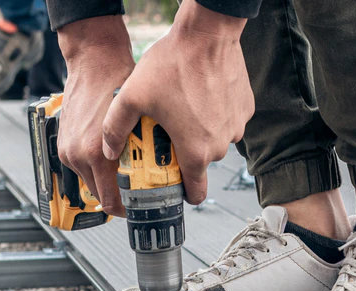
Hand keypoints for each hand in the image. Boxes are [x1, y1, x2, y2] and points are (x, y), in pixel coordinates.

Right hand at [54, 16, 133, 215]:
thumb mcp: (138, 122)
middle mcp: (78, 156)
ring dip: (106, 181)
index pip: (110, 201)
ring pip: (90, 181)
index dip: (126, 210)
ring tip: (125, 173)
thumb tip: (157, 174)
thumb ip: (141, 152)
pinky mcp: (63, 144)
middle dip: (118, 196)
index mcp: (97, 155)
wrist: (93, 63)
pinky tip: (110, 157)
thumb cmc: (117, 83)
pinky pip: (81, 167)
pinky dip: (95, 167)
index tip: (137, 209)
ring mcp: (68, 151)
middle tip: (137, 193)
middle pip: (100, 195)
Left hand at [101, 0, 252, 206]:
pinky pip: (227, 121)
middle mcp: (221, 143)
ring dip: (199, 132)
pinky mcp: (245, 108)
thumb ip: (115, 129)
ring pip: (214, 140)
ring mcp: (237, 126)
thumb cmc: (174, 64)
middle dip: (184, 153)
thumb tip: (109, 151)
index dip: (181, 193)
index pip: (195, 193)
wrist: (207, 33)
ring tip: (182, 109)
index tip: (170, 185)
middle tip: (166, 134)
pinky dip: (214, 114)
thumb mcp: (131, 97)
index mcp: (196, 150)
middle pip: (200, 162)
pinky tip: (198, 96)